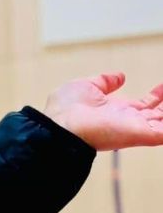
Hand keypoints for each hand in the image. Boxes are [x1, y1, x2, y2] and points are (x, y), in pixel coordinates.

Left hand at [44, 73, 162, 150]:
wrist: (59, 126)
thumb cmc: (65, 109)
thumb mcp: (87, 86)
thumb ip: (105, 82)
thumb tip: (120, 77)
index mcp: (117, 112)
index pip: (146, 105)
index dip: (158, 95)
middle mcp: (129, 122)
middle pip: (160, 114)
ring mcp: (136, 129)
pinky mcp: (141, 135)